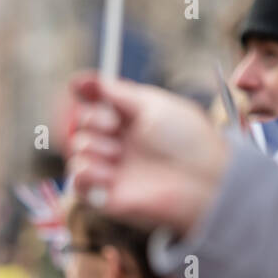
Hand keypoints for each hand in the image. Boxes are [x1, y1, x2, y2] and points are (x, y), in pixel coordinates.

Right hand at [67, 72, 228, 235]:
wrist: (201, 181)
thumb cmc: (187, 141)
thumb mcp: (152, 104)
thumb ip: (117, 92)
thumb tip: (84, 80)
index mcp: (131, 120)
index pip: (97, 102)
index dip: (86, 92)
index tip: (79, 85)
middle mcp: (119, 143)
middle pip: (81, 123)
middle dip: (92, 119)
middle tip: (113, 125)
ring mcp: (111, 169)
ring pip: (77, 149)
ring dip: (93, 146)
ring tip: (118, 155)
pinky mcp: (106, 196)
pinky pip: (77, 180)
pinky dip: (86, 172)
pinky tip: (110, 173)